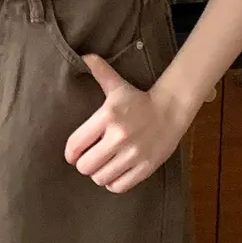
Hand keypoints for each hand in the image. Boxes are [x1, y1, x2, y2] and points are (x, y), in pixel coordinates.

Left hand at [63, 54, 187, 193]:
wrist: (171, 109)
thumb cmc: (138, 99)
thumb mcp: (118, 85)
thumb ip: (100, 71)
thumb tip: (84, 56)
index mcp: (107, 116)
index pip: (75, 145)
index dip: (70, 153)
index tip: (74, 153)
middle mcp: (119, 137)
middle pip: (85, 166)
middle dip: (85, 164)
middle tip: (90, 158)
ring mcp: (133, 154)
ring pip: (100, 178)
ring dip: (99, 174)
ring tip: (103, 165)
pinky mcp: (145, 167)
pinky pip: (118, 186)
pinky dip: (113, 182)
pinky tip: (115, 172)